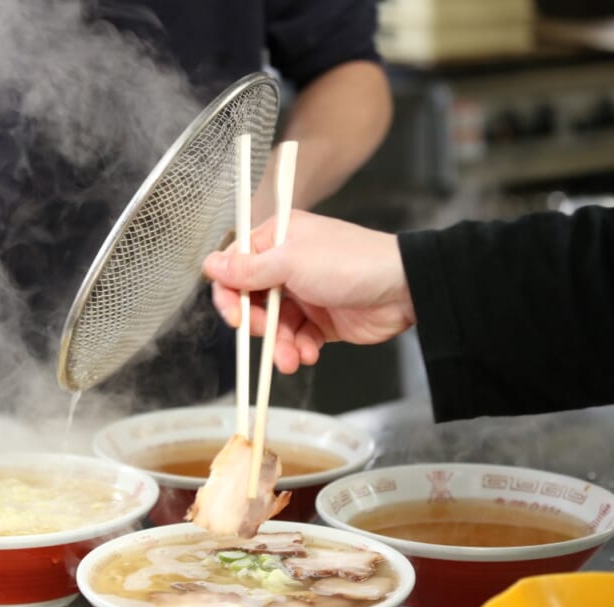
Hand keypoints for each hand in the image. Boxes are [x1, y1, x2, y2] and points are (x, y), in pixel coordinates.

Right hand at [202, 209, 415, 373]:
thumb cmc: (351, 263)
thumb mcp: (291, 262)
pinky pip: (295, 339)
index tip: (235, 316)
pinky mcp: (320, 321)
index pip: (235, 267)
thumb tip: (209, 264)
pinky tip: (308, 354)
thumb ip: (248, 268)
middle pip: (251, 301)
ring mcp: (304, 294)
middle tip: (267, 334)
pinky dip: (298, 350)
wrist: (404, 289)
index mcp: (277, 241)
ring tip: (291, 358)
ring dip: (278, 345)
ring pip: (273, 326)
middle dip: (257, 325)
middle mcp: (286, 266)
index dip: (230, 294)